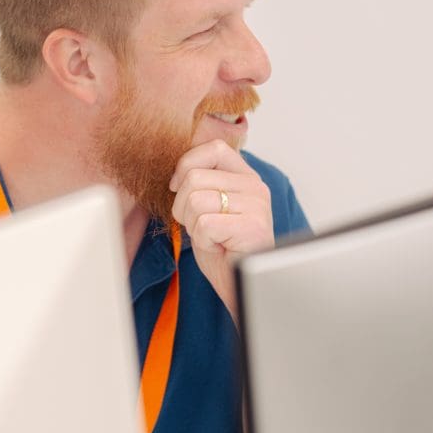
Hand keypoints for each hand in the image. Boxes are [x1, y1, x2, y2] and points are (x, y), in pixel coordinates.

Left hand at [169, 140, 273, 323]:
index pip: (213, 148)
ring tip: (211, 237)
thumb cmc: (222, 246)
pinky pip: (204, 224)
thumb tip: (175, 175)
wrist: (240, 283)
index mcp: (246, 176)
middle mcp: (255, 186)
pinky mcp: (252, 226)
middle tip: (200, 225)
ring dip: (192, 224)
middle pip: (194, 177)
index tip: (177, 187)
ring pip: (195, 200)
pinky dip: (203, 240)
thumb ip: (201, 182)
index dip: (186, 165)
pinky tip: (219, 247)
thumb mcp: (209, 206)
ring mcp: (256, 205)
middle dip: (183, 205)